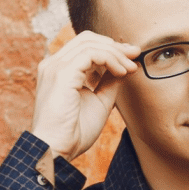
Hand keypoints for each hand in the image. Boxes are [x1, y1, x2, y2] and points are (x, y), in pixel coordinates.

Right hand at [31, 32, 139, 160]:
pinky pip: (91, 54)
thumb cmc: (73, 133)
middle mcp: (53, 65)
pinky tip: (121, 72)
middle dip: (114, 46)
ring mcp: (55, 67)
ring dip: (116, 54)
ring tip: (130, 68)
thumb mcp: (99, 101)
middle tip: (135, 55)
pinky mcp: (62, 73)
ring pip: (91, 44)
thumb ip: (109, 82)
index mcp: (59, 71)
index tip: (130, 59)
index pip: (84, 47)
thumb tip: (125, 67)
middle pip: (87, 39)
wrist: (57, 151)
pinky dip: (110, 59)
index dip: (110, 49)